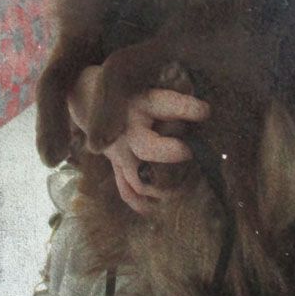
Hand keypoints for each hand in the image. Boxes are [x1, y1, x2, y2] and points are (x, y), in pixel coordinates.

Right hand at [68, 66, 210, 213]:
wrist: (88, 96)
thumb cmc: (130, 90)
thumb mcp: (149, 87)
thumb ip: (174, 102)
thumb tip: (207, 116)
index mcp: (142, 105)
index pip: (165, 105)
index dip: (186, 108)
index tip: (205, 111)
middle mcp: (130, 130)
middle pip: (148, 148)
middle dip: (170, 153)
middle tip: (189, 153)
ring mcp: (120, 152)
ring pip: (138, 177)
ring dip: (162, 187)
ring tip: (183, 190)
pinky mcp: (115, 165)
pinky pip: (125, 189)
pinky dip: (140, 202)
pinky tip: (156, 208)